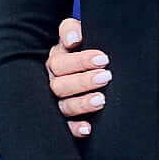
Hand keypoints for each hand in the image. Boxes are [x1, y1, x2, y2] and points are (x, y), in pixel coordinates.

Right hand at [47, 15, 109, 141]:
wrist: (88, 68)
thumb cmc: (83, 49)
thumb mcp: (76, 36)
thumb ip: (72, 30)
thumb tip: (73, 39)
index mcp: (55, 62)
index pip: (61, 62)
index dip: (81, 61)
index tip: (103, 59)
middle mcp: (52, 82)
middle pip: (60, 85)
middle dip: (84, 81)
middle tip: (106, 77)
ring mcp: (56, 103)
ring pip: (63, 106)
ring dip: (82, 103)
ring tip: (102, 100)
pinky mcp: (64, 121)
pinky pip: (65, 127)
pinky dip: (75, 128)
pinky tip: (88, 128)